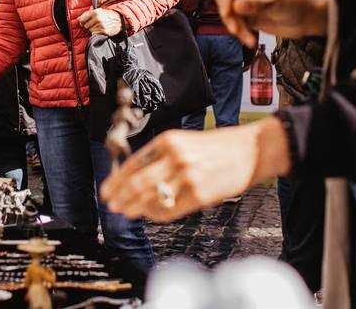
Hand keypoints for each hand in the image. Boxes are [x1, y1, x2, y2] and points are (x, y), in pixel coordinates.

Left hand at [79, 7, 123, 36]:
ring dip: (93, 29)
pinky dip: (96, 32)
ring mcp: (101, 26)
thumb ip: (89, 12)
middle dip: (88, 25)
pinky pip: (95, 34)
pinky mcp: (104, 32)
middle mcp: (97, 19)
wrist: (121, 19)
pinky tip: (101, 29)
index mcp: (95, 12)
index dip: (82, 21)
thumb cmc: (109, 14)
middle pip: (85, 26)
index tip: (83, 22)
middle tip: (93, 23)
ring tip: (99, 26)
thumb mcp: (100, 9)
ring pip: (90, 30)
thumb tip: (78, 18)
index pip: (82, 19)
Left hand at [99, 118, 290, 222]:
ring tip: (126, 212)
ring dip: (134, 208)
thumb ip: (160, 157)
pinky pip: (169, 210)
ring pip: (151, 199)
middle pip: (137, 183)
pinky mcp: (200, 196)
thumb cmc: (215, 147)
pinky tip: (150, 215)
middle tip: (111, 205)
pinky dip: (156, 215)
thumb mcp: (184, 142)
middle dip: (120, 197)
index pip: (133, 164)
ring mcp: (188, 178)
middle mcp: (176, 158)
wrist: (249, 151)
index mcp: (168, 141)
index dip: (116, 181)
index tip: (106, 191)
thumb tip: (133, 178)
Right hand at [215, 0, 328, 46]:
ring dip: (236, 28)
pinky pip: (237, 24)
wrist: (305, 20)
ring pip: (230, 14)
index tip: (227, 14)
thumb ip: (255, 5)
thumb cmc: (294, 5)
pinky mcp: (247, 16)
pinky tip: (251, 42)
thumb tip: (235, 5)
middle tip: (236, 30)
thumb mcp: (275, 4)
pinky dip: (241, 33)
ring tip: (250, 40)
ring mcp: (246, 2)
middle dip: (229, 15)